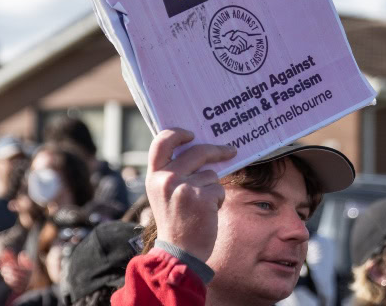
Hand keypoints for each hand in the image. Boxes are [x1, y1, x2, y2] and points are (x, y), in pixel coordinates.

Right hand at [146, 128, 235, 261]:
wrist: (179, 252)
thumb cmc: (176, 222)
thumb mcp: (164, 195)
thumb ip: (174, 173)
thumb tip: (201, 151)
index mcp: (154, 176)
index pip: (161, 142)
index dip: (177, 133)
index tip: (192, 134)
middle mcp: (167, 179)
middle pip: (197, 152)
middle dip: (217, 150)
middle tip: (230, 150)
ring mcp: (184, 187)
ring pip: (211, 174)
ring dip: (212, 188)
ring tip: (200, 207)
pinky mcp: (202, 197)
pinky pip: (219, 188)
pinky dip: (217, 199)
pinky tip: (207, 213)